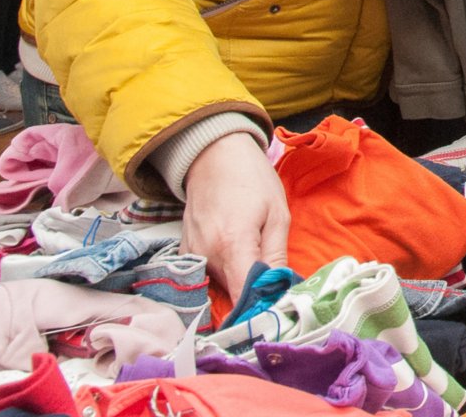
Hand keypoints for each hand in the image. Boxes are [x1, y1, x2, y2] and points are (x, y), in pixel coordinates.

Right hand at [180, 132, 289, 302]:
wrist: (214, 156)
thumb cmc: (252, 180)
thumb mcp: (277, 215)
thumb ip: (276, 257)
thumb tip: (281, 292)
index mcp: (232, 244)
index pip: (242, 296)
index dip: (261, 308)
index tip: (277, 310)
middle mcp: (206, 255)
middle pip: (232, 293)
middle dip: (254, 295)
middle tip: (275, 284)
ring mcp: (192, 255)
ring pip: (220, 285)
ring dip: (239, 281)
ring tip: (257, 260)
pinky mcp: (185, 253)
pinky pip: (207, 275)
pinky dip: (225, 272)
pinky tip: (237, 254)